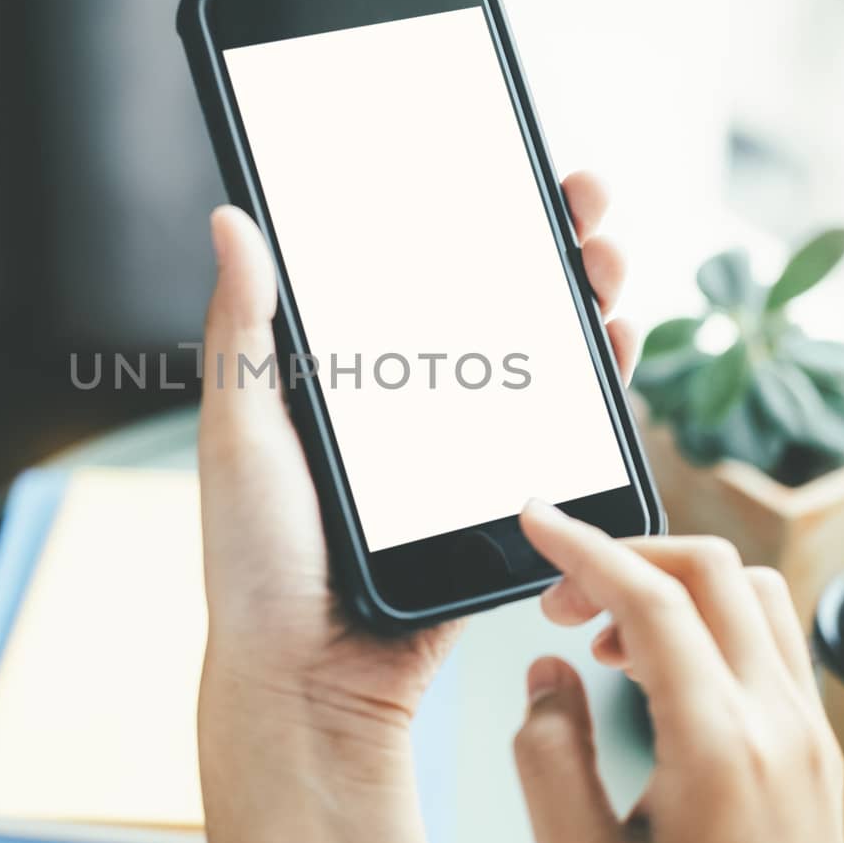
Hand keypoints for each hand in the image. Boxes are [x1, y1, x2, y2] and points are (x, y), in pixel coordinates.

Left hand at [198, 171, 636, 842]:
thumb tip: (230, 218)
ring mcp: (460, 448)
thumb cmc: (256, 562)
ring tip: (602, 265)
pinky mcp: (502, 497)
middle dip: (546, 241)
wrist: (311, 678)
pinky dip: (597, 382)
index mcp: (343, 372)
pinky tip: (612, 344)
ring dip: (583, 298)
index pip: (412, 266)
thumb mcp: (239, 430)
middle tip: (576, 206)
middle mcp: (409, 400)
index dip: (462, 209)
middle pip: (491, 298)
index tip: (503, 164)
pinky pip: (560, 429)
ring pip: (538, 354)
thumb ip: (243, 332)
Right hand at [513, 505, 843, 842]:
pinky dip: (710, 622)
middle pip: (712, 570)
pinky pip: (771, 643)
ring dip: (674, 587)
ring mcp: (809, 738)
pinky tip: (659, 673)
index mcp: (718, 747)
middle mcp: (778, 726)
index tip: (536, 522)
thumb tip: (548, 680)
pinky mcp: (817, 756)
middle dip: (625, 555)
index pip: (650, 597)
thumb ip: (548, 759)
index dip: (583, 546)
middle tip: (559, 594)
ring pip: (753, 595)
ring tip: (607, 638)